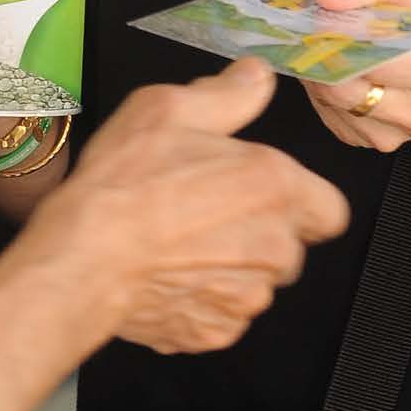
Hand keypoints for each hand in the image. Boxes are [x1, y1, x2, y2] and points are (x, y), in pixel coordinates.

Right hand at [29, 57, 349, 350]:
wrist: (80, 260)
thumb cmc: (122, 186)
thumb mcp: (165, 109)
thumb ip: (227, 95)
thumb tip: (256, 77)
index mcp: (277, 188)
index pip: (329, 209)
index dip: (296, 202)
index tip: (258, 195)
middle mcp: (277, 248)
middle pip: (287, 246)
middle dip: (254, 234)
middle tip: (198, 214)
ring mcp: (248, 296)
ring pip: (252, 283)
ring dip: (225, 268)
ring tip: (171, 247)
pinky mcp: (216, 332)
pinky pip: (218, 315)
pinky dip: (196, 300)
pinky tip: (160, 276)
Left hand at [298, 0, 410, 151]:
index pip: (367, 59)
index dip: (332, 35)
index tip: (317, 14)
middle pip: (340, 87)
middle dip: (317, 54)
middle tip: (311, 28)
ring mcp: (396, 134)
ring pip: (329, 103)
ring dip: (316, 72)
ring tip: (325, 46)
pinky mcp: (373, 142)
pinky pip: (330, 117)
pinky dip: (322, 92)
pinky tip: (337, 70)